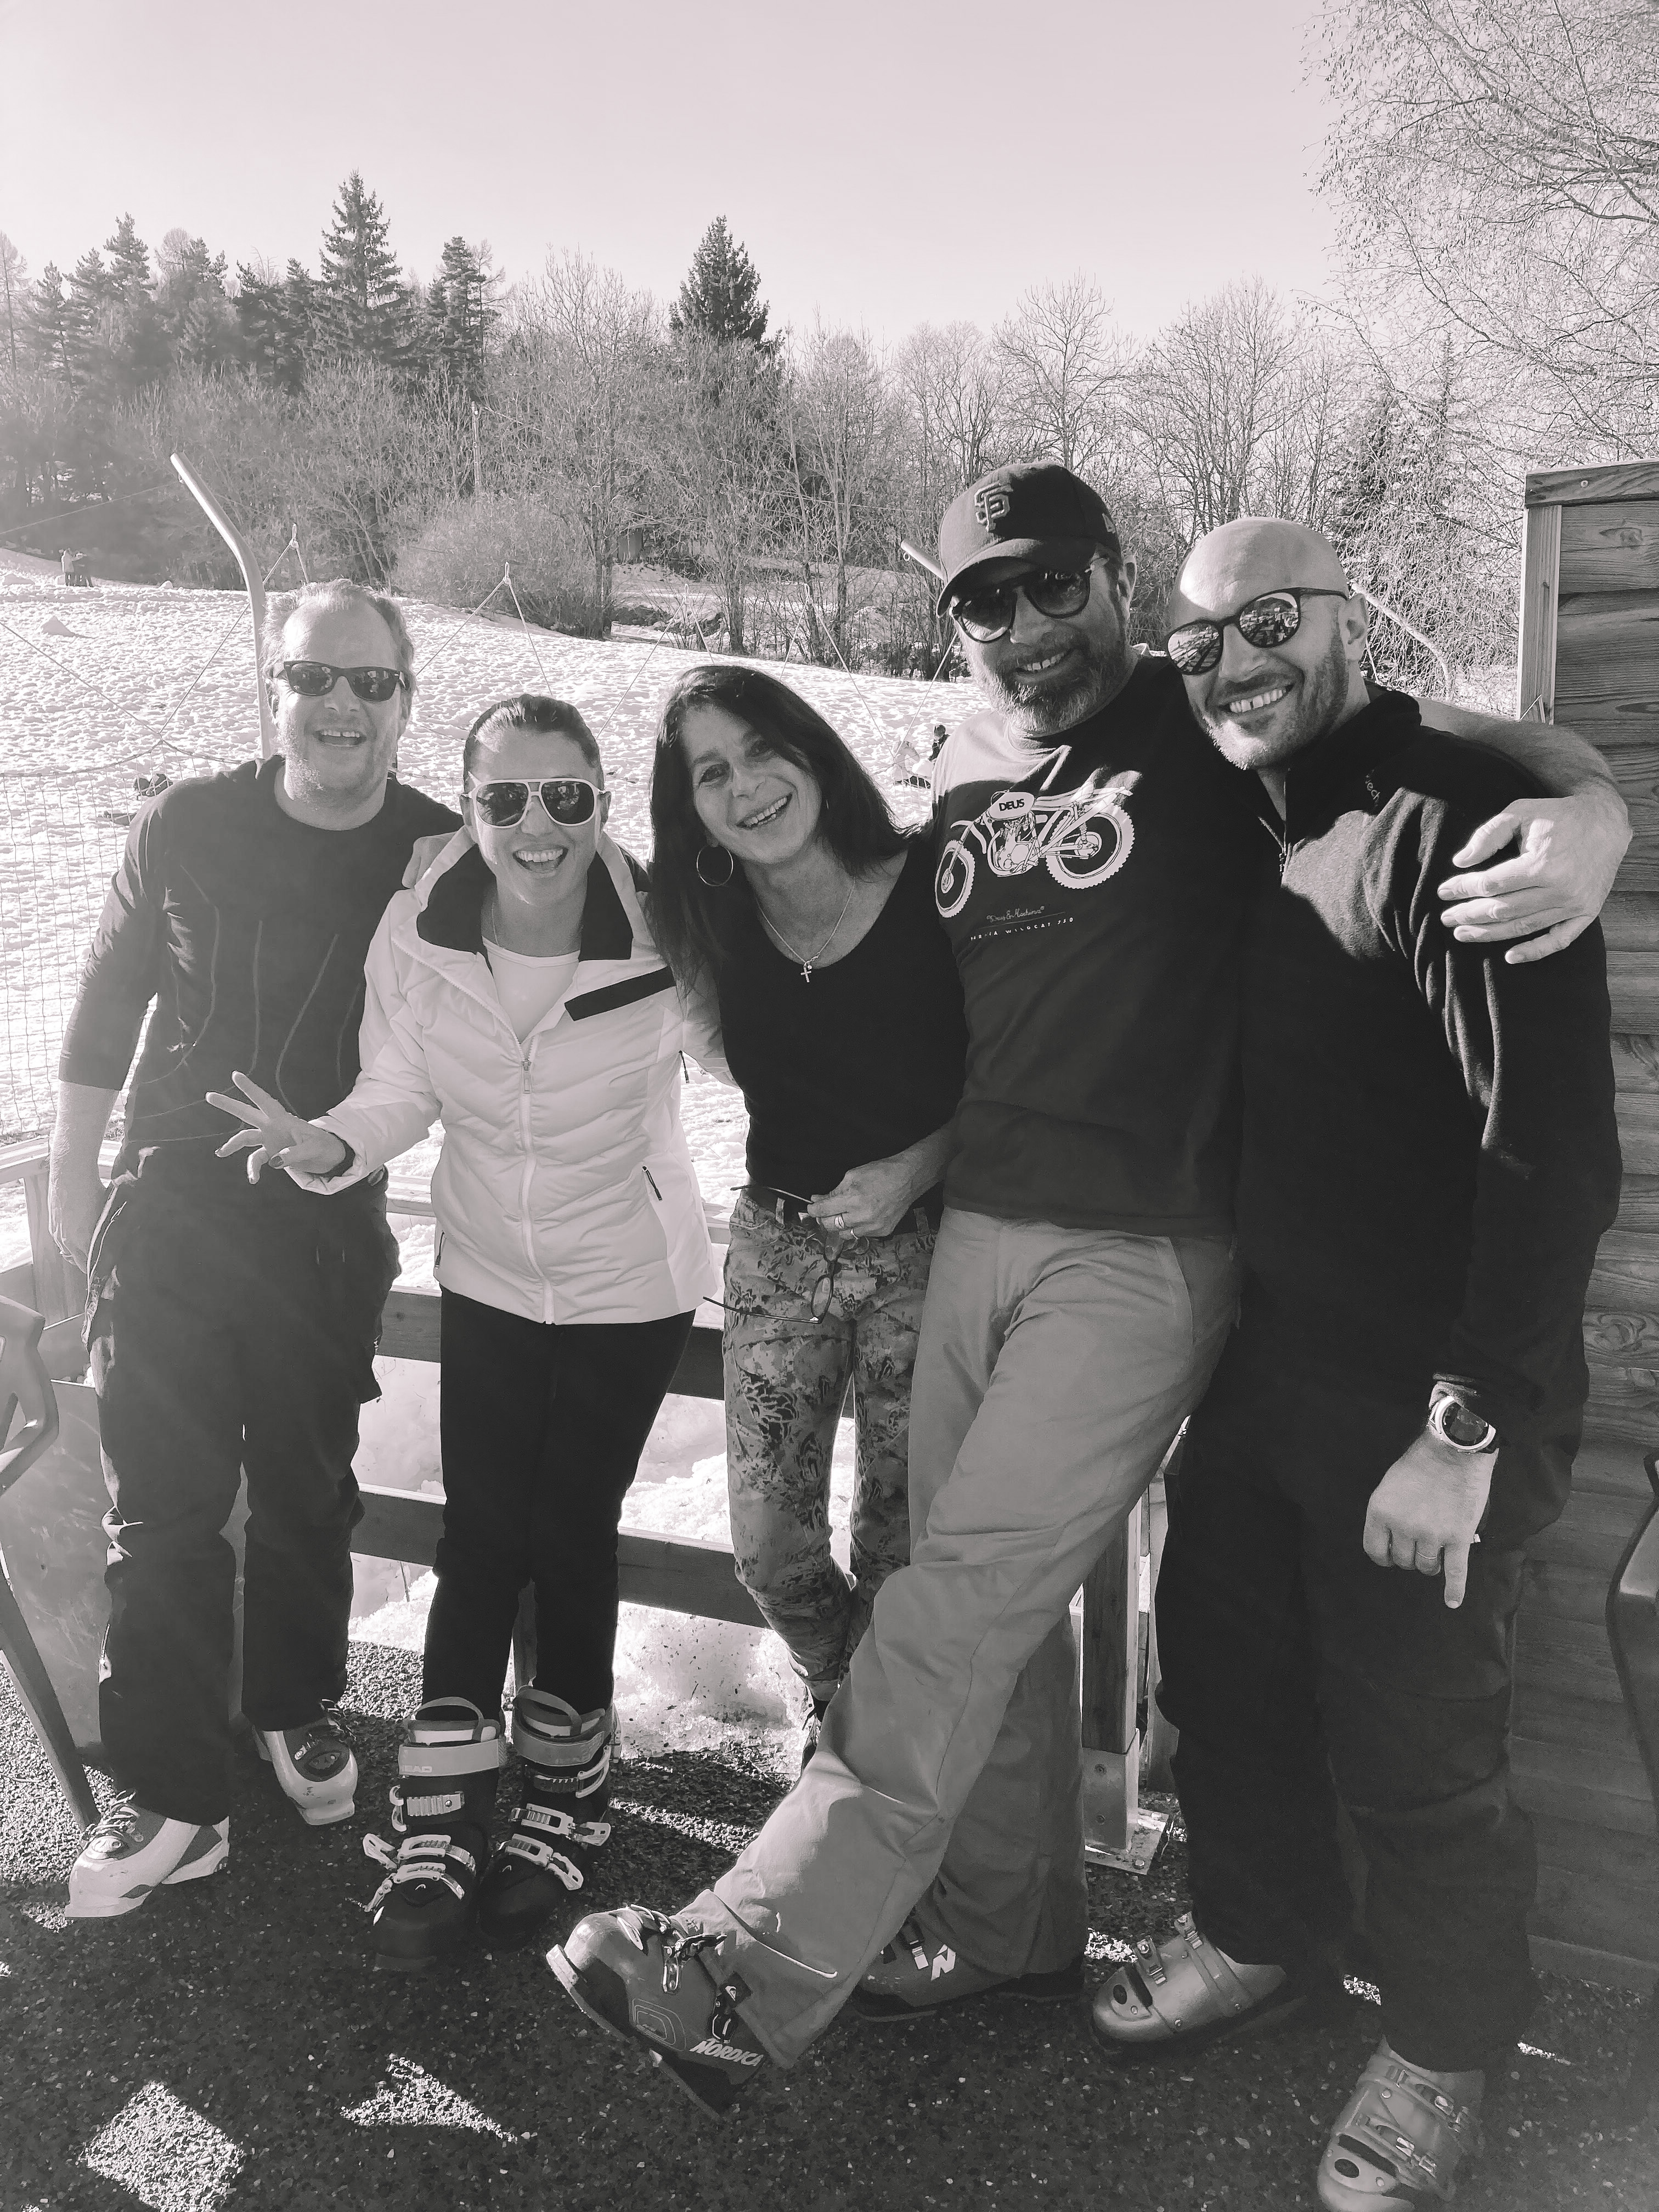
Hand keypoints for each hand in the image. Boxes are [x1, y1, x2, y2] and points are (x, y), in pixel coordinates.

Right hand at [48, 1162, 104, 1270]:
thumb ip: (109, 1228)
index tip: (109, 1271)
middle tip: (102, 1267)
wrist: (69, 1174)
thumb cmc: (92, 1190)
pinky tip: (77, 1244)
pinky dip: (69, 1247)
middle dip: (90, 1265)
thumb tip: (119, 1237)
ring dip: (79, 1256)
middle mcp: (68, 1241)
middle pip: (80, 1263)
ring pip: (69, 1255)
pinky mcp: (52, 1227)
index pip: (92, 1264)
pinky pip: (61, 1245)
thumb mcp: (106, 1211)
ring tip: (90, 1256)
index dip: (101, 1268)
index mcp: (84, 1239)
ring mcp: (58, 1235)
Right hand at [205, 1071, 348, 1182]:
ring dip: (232, 1145)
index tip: (235, 1075)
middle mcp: (272, 1126)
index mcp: (283, 1118)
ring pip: (245, 1138)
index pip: (264, 1101)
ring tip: (220, 1154)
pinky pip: (256, 1159)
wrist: (329, 1157)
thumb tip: (274, 1161)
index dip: (250, 1089)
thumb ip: (295, 1153)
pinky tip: (254, 1179)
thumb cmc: (324, 1146)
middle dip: (228, 1105)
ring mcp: (270, 1139)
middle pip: (246, 1113)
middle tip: (209, 1095)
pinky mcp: (271, 1153)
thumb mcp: (313, 1149)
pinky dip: (254, 1169)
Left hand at [804, 1154, 923, 1239]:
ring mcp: (872, 1226)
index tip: (812, 1207)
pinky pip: (861, 1234)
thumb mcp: (852, 1176)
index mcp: (852, 1198)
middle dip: (824, 1218)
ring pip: (844, 1234)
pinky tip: (862, 1217)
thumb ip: (834, 1191)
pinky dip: (857, 1227)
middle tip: (826, 1211)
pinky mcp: (882, 1231)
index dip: (813, 1209)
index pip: (823, 1210)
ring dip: (840, 1225)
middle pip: (830, 1225)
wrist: (907, 1179)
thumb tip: (819, 1200)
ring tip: (845, 1214)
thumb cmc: (881, 1173)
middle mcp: (861, 1215)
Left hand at [1362, 1431, 1494, 1607]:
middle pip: (1403, 1561)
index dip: (1385, 1555)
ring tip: (1436, 1551)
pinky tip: (1452, 1601)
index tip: (1392, 1554)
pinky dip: (1454, 1589)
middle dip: (1410, 1555)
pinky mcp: (1458, 1538)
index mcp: (1380, 1512)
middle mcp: (1403, 1527)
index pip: (1375, 1551)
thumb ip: (1387, 1513)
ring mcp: (1431, 1535)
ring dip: (1430, 1564)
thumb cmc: (1420, 1463)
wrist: (1454, 1450)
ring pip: (1427, 1567)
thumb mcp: (1389, 1485)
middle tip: (1419, 1543)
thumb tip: (1390, 1538)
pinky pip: (1455, 1572)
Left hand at [1438, 792, 1628, 965]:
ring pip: (1523, 927)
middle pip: (1503, 909)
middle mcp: (1560, 888)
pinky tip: (1509, 957)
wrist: (1606, 821)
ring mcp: (1575, 904)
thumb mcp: (1521, 811)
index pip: (1491, 884)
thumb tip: (1460, 861)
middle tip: (1446, 918)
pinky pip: (1559, 940)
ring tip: (1463, 934)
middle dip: (1469, 914)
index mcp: (1542, 863)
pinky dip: (1534, 951)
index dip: (1463, 889)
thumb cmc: (1558, 815)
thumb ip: (1489, 834)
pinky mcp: (1587, 913)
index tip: (1443, 891)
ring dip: (1489, 934)